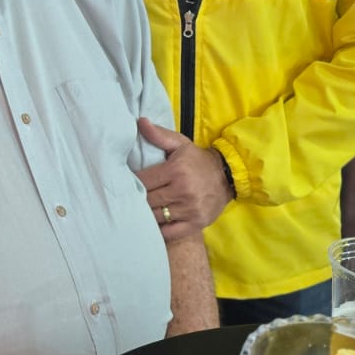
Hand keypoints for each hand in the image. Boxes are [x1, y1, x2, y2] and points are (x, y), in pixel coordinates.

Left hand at [135, 117, 232, 239]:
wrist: (227, 177)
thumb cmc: (198, 160)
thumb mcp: (180, 144)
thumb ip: (159, 135)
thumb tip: (140, 122)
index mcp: (176, 170)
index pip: (143, 181)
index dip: (132, 182)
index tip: (126, 182)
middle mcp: (182, 191)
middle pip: (147, 200)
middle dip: (137, 199)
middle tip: (130, 198)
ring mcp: (189, 210)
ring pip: (156, 217)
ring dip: (146, 214)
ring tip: (139, 210)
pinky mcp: (195, 224)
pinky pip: (170, 232)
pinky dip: (159, 230)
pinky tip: (153, 224)